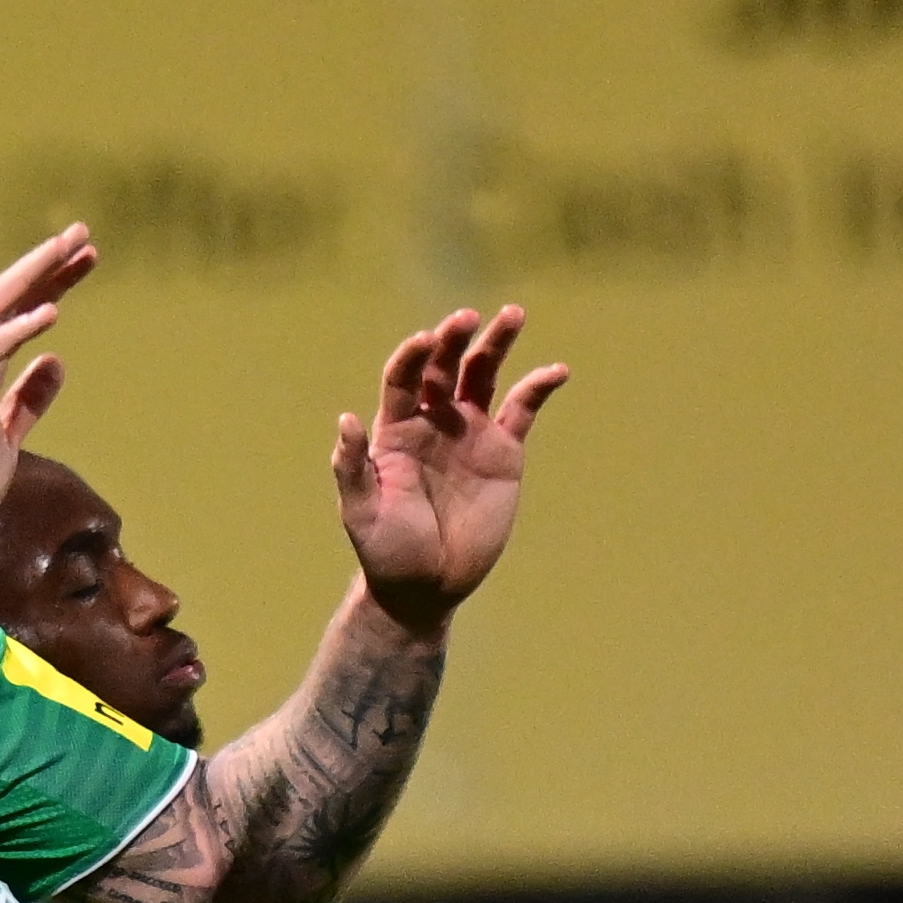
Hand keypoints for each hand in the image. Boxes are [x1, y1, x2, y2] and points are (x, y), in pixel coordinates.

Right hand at [0, 226, 96, 570]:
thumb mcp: (7, 440)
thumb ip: (28, 402)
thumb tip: (56, 360)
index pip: (16, 312)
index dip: (50, 282)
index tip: (86, 257)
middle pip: (3, 298)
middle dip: (43, 264)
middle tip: (81, 233)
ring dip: (29, 279)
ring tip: (64, 251)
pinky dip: (14, 331)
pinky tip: (48, 314)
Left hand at [331, 307, 566, 633]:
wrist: (427, 588)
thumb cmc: (386, 552)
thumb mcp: (361, 514)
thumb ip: (353, 468)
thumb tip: (346, 419)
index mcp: (395, 430)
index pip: (403, 378)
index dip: (413, 357)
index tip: (425, 341)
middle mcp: (433, 421)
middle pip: (444, 366)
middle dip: (454, 338)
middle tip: (467, 318)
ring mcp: (470, 433)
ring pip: (483, 375)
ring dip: (496, 343)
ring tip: (513, 315)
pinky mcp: (503, 452)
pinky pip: (522, 410)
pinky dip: (538, 387)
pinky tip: (557, 371)